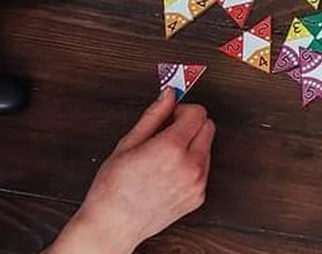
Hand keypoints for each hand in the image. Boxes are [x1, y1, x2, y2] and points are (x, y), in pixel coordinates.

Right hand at [53, 91, 214, 253]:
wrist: (113, 226)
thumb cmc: (113, 188)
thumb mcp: (128, 144)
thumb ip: (154, 115)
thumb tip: (168, 95)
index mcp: (172, 148)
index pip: (198, 112)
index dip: (183, 110)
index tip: (171, 115)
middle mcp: (190, 166)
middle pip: (208, 127)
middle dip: (190, 124)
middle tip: (167, 133)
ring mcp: (197, 183)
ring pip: (208, 148)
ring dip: (192, 145)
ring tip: (163, 157)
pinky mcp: (198, 197)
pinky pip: (204, 170)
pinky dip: (191, 165)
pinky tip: (167, 174)